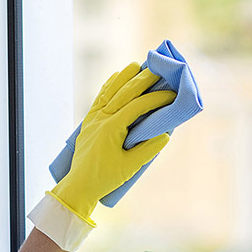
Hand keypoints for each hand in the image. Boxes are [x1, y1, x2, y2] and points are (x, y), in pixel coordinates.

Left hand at [51, 63, 174, 222]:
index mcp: (111, 128)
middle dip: (143, 79)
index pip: (137, 106)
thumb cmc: (105, 178)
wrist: (79, 185)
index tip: (171, 95)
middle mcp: (101, 118)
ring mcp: (93, 117)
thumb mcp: (130, 167)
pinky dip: (110, 85)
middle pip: (124, 92)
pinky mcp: (89, 120)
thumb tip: (165, 134)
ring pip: (110, 90)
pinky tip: (117, 76)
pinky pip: (100, 97)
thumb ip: (148, 150)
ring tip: (139, 65)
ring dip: (125, 76)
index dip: (156, 99)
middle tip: (160, 69)